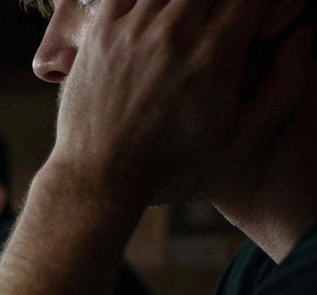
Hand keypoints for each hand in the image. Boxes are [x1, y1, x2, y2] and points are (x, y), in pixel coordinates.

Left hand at [50, 0, 312, 199]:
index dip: (259, 1)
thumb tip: (304, 32)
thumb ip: (288, 84)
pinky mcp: (99, 33)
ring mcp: (132, 29)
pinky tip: (156, 13)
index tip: (253, 17)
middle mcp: (173, 33)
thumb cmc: (176, 164)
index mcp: (215, 53)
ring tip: (191, 17)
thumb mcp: (246, 138)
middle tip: (221, 19)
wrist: (101, 176)